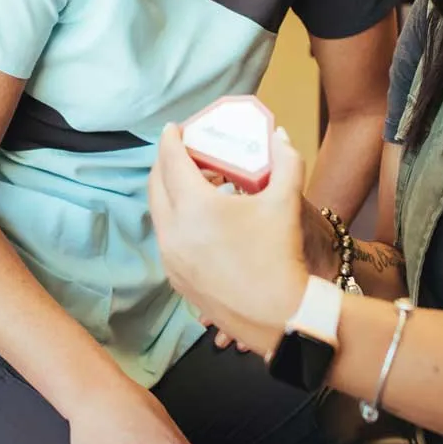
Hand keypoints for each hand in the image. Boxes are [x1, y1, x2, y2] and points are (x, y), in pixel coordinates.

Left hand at [149, 125, 308, 355]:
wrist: (279, 315)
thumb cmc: (280, 254)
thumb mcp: (286, 200)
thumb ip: (285, 161)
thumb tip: (278, 137)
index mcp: (195, 207)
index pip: (171, 161)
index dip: (170, 140)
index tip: (173, 128)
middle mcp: (173, 231)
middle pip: (156, 184)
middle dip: (166, 163)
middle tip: (185, 152)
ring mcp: (170, 257)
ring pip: (158, 213)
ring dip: (170, 191)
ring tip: (198, 184)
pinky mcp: (175, 277)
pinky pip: (166, 237)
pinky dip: (175, 219)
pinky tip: (201, 219)